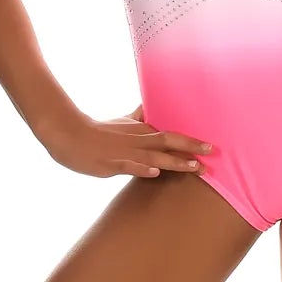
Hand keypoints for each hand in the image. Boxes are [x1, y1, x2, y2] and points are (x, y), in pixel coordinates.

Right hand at [42, 104, 213, 178]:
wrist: (69, 135)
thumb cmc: (97, 130)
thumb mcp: (122, 122)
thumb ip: (139, 117)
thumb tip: (150, 108)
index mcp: (141, 131)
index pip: (171, 135)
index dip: (191, 140)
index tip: (211, 145)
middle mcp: (137, 141)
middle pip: (168, 142)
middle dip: (191, 148)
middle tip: (212, 152)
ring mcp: (124, 153)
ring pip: (153, 157)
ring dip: (174, 161)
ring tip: (194, 166)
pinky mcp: (110, 164)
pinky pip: (128, 166)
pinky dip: (141, 169)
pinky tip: (154, 173)